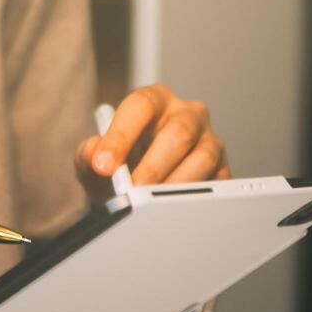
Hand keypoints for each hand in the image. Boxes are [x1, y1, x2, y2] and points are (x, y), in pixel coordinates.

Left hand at [75, 83, 230, 194]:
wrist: (137, 191)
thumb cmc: (119, 166)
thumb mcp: (95, 160)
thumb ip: (88, 155)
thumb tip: (96, 157)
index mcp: (153, 101)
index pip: (140, 106)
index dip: (122, 135)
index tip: (104, 166)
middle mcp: (185, 114)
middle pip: (179, 132)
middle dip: (152, 167)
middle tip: (132, 193)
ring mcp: (209, 139)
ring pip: (203, 157)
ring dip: (175, 185)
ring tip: (151, 206)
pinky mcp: (223, 168)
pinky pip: (218, 182)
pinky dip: (196, 199)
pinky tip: (174, 210)